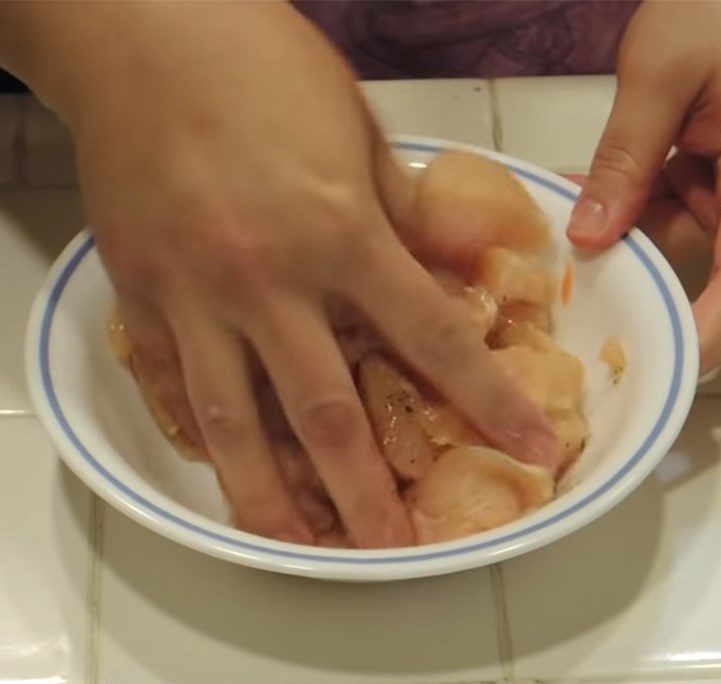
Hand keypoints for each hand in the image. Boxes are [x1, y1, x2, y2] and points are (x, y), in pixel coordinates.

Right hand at [24, 2, 555, 546]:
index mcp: (341, 234)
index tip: (536, 451)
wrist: (140, 31)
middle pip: (327, 412)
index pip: (435, 340)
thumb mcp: (357, 131)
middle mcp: (269, 280)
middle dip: (365, 493)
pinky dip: (203, 437)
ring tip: (302, 548)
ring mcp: (197, 295)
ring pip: (238, 423)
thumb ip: (404, 213)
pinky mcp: (141, 294)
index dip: (492, 403)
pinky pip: (174, 385)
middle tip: (395, 550)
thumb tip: (455, 263)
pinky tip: (227, 476)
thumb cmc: (259, 66)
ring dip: (273, 497)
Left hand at [567, 0, 720, 370]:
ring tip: (566, 257)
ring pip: (687, 255)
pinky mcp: (712, 177)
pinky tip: (580, 210)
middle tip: (607, 346)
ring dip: (631, 259)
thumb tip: (591, 239)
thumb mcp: (660, 74)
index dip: (710, 332)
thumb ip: (626, 159)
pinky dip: (628, 220)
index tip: (663, 368)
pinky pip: (669, 217)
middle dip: (674, 319)